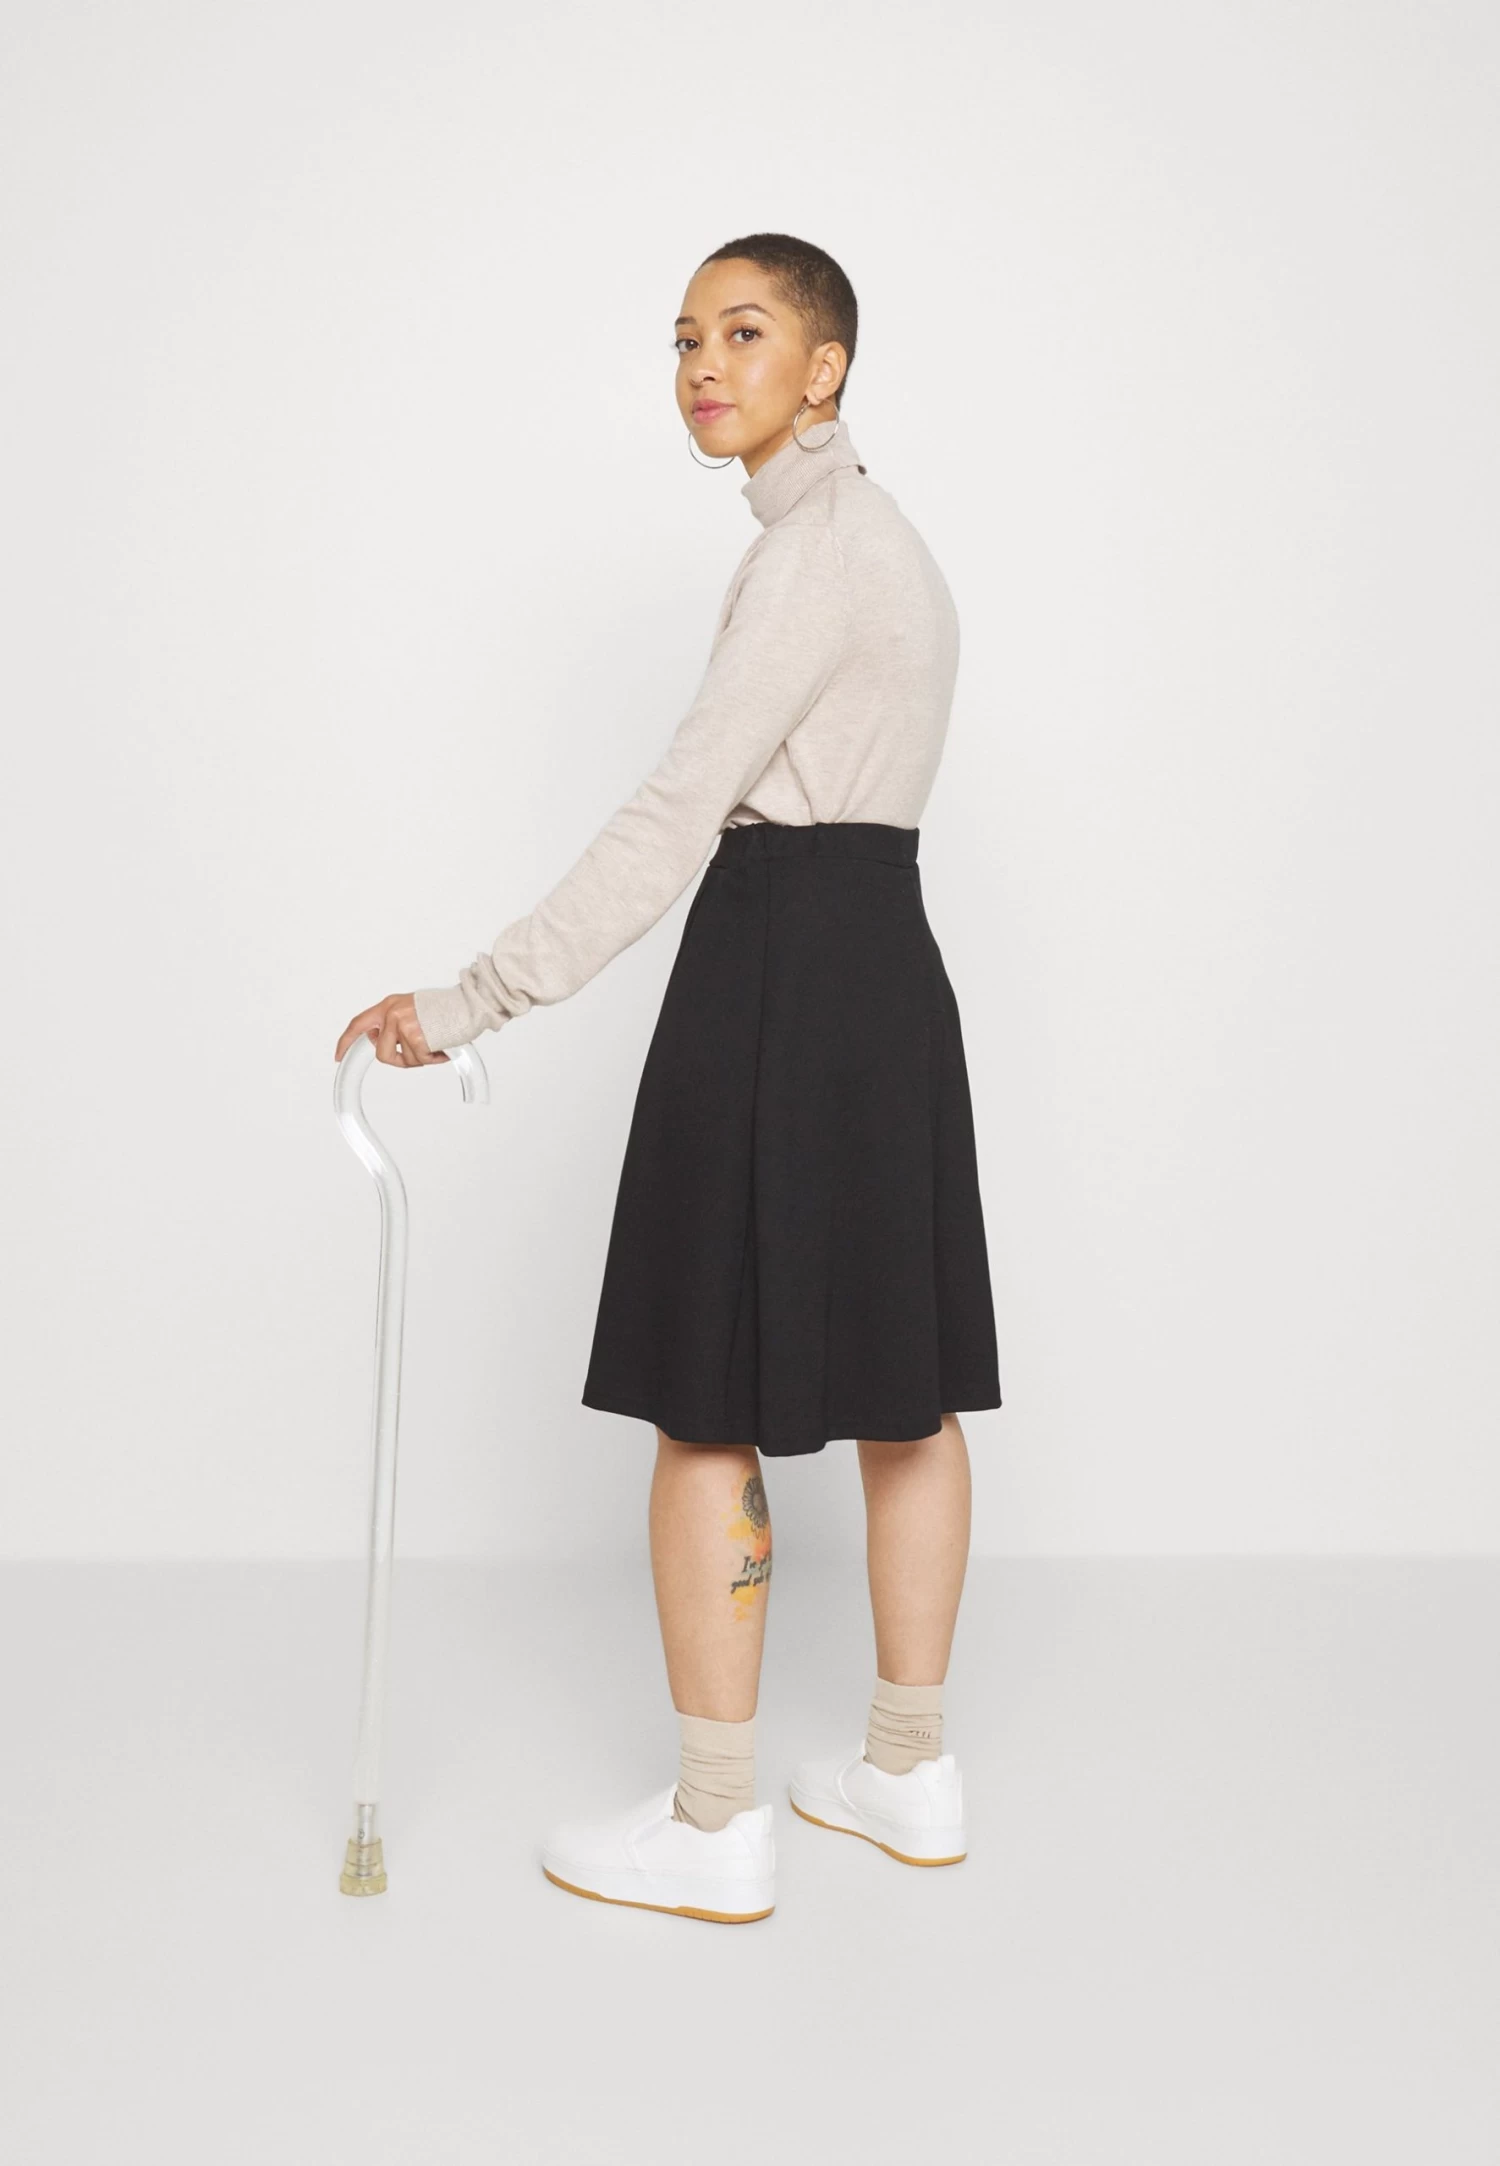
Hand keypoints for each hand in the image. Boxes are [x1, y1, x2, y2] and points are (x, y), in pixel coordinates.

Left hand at [334, 993, 449, 1066]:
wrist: (467, 1003)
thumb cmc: (445, 1008)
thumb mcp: (411, 1009)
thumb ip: (394, 1023)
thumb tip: (382, 1042)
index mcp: (389, 1005)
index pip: (359, 1024)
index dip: (347, 1041)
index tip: (340, 1055)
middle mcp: (392, 1013)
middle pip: (382, 1053)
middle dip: (399, 1060)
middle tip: (417, 1055)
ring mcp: (403, 1024)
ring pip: (404, 1059)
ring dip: (422, 1058)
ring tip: (435, 1043)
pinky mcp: (417, 1036)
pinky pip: (420, 1060)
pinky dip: (434, 1059)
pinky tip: (442, 1048)